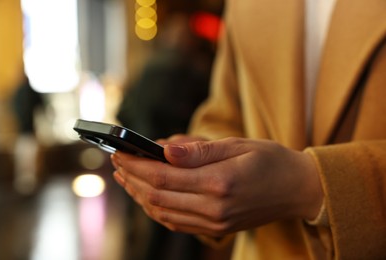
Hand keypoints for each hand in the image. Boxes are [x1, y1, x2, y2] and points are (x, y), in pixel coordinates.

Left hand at [111, 137, 322, 236]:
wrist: (298, 190)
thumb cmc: (272, 161)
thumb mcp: (239, 145)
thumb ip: (199, 151)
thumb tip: (164, 150)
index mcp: (220, 183)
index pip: (163, 176)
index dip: (136, 165)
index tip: (120, 152)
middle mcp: (214, 208)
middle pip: (157, 196)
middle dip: (132, 178)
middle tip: (117, 162)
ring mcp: (215, 223)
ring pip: (163, 212)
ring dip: (140, 195)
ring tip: (126, 178)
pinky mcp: (216, 229)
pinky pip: (176, 223)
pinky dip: (156, 209)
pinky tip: (148, 196)